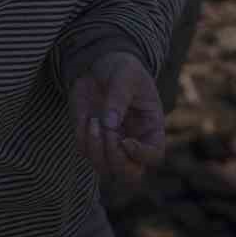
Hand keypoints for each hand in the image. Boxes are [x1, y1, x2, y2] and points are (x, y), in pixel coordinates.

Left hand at [68, 51, 164, 183]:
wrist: (100, 61)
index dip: (141, 155)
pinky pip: (84, 151)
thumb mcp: (126, 75)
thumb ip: (119, 98)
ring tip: (93, 120)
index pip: (154, 155)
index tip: (125, 140)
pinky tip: (85, 116)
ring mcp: (110, 142)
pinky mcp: (90, 137)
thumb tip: (109, 124)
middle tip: (106, 131)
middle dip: (116, 158)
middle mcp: (133, 141)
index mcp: (150, 127)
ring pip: (104, 168)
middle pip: (130, 174)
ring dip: (96, 149)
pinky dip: (82, 138)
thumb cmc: (122, 68)